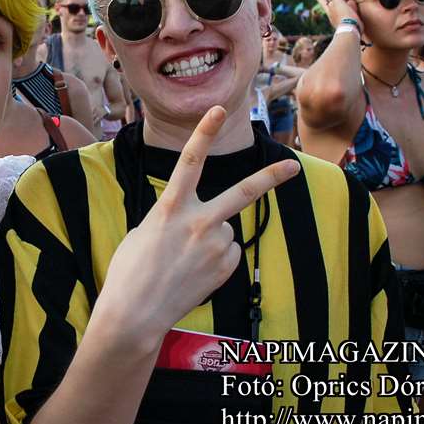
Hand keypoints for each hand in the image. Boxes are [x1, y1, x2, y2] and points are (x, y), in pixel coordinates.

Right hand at [92, 106, 300, 345]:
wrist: (136, 313)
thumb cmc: (130, 271)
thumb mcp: (144, 230)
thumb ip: (172, 216)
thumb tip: (195, 221)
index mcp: (170, 207)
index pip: (189, 160)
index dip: (204, 132)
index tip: (218, 109)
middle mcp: (198, 222)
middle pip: (242, 192)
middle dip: (270, 178)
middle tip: (293, 165)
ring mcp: (215, 246)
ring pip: (224, 230)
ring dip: (210, 239)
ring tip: (184, 261)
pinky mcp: (225, 267)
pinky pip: (227, 253)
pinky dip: (215, 259)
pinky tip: (194, 273)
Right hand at [314, 0, 362, 33]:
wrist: (348, 30)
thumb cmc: (351, 30)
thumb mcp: (351, 20)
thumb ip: (351, 11)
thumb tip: (351, 1)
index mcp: (332, 18)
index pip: (328, 11)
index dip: (324, 8)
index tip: (319, 6)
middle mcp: (330, 12)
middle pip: (325, 3)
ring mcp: (333, 6)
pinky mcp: (337, 1)